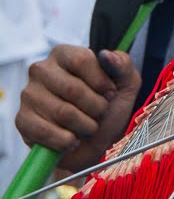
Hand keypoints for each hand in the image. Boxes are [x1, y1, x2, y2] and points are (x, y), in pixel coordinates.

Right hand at [16, 46, 140, 171]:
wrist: (96, 144)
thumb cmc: (110, 108)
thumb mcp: (126, 83)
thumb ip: (122, 64)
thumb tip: (105, 55)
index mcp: (64, 54)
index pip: (82, 60)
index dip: (101, 81)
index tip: (110, 94)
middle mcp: (41, 70)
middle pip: (73, 88)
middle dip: (96, 107)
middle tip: (100, 114)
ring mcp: (29, 95)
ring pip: (63, 113)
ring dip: (86, 126)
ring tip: (89, 127)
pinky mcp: (22, 120)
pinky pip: (46, 132)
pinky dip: (67, 140)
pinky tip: (73, 139)